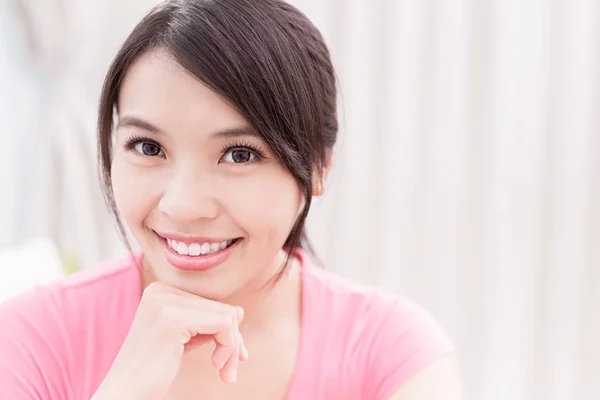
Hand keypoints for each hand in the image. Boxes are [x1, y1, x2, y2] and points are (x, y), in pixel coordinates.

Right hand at [92, 282, 248, 399]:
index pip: (211, 303)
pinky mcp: (174, 318)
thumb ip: (206, 323)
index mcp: (160, 292)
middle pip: (221, 308)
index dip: (227, 332)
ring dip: (232, 348)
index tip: (230, 359)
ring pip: (227, 316)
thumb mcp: (184, 340)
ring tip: (225, 372)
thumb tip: (238, 310)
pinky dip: (228, 347)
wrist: (125, 393)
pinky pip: (224, 324)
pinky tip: (216, 366)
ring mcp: (166, 302)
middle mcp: (161, 291)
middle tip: (230, 371)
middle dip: (233, 341)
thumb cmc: (152, 372)